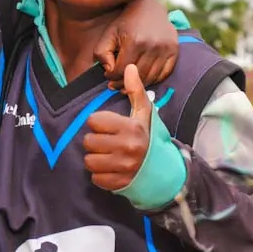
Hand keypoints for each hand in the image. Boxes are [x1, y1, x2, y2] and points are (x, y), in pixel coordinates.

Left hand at [84, 64, 151, 190]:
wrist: (164, 169)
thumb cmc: (149, 137)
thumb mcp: (144, 114)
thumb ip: (136, 91)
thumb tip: (129, 67)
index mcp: (132, 128)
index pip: (94, 121)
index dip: (98, 123)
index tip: (108, 127)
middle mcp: (128, 148)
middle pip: (88, 142)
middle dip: (95, 142)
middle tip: (107, 143)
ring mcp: (124, 168)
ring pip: (89, 161)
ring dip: (95, 159)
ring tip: (107, 156)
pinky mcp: (120, 184)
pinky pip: (96, 179)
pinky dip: (100, 175)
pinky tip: (111, 169)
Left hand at [94, 0, 177, 89]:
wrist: (149, 7)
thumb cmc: (125, 22)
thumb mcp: (108, 34)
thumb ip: (102, 53)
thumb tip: (109, 71)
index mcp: (134, 41)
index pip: (121, 70)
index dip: (112, 77)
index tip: (108, 76)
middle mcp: (152, 45)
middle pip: (137, 76)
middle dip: (123, 83)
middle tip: (116, 84)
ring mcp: (165, 48)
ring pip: (151, 77)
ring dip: (138, 83)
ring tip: (128, 82)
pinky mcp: (174, 49)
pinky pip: (165, 73)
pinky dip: (153, 79)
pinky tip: (143, 77)